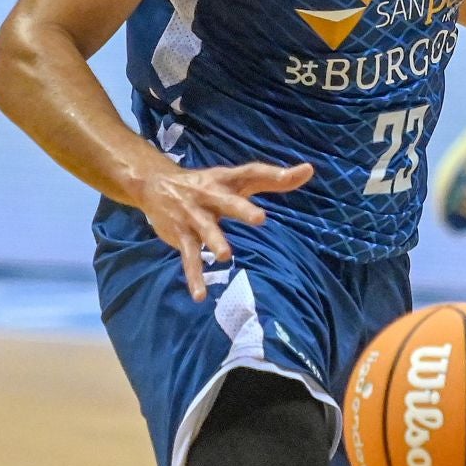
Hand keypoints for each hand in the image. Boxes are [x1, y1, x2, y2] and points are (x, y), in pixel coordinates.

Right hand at [130, 161, 314, 301]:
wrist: (155, 185)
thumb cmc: (208, 184)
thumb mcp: (238, 179)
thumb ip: (273, 179)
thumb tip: (309, 170)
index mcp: (227, 180)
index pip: (253, 172)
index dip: (275, 173)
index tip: (301, 173)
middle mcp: (210, 196)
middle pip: (228, 201)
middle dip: (241, 209)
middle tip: (260, 218)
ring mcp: (194, 216)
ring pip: (206, 229)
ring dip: (214, 241)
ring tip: (224, 256)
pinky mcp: (182, 236)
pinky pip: (189, 258)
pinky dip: (194, 276)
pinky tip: (200, 295)